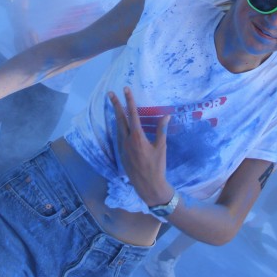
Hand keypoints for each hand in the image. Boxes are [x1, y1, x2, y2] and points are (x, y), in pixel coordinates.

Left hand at [109, 87, 172, 206]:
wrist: (148, 186)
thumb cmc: (157, 167)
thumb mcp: (161, 148)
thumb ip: (162, 130)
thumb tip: (166, 115)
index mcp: (138, 137)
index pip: (132, 114)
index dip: (129, 101)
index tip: (125, 90)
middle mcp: (127, 140)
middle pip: (119, 119)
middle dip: (115, 105)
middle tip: (110, 93)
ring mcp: (122, 147)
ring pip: (118, 127)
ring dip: (116, 115)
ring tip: (114, 105)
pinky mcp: (121, 154)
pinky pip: (118, 136)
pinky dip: (118, 127)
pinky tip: (119, 124)